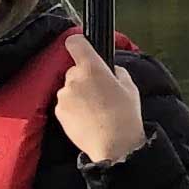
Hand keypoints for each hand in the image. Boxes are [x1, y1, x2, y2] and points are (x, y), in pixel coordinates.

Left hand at [53, 36, 146, 165]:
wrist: (114, 145)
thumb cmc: (126, 115)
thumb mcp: (130, 88)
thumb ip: (116, 72)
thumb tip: (109, 69)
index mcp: (92, 68)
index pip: (75, 43)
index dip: (78, 43)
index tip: (82, 48)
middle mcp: (74, 78)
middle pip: (74, 70)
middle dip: (84, 77)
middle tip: (101, 93)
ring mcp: (64, 95)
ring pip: (70, 88)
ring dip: (79, 94)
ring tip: (95, 110)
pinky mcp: (58, 111)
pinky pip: (65, 103)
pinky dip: (73, 108)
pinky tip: (88, 119)